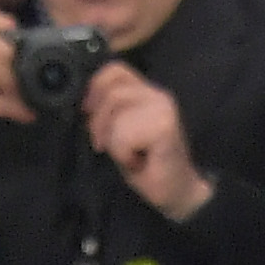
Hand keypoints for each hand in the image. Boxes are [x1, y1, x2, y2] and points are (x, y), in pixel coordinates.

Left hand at [83, 59, 212, 222]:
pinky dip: (122, 153)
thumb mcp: (119, 133)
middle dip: (98, 121)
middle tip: (101, 145)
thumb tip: (86, 103)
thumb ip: (108, 112)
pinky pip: (123, 134)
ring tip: (128, 155)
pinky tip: (137, 162)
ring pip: (116, 111)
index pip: (116, 70)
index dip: (95, 86)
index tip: (87, 111)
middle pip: (111, 90)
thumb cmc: (148, 168)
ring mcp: (163, 107)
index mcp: (147, 92)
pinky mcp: (164, 125)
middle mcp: (157, 94)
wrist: (178, 194)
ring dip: (113, 141)